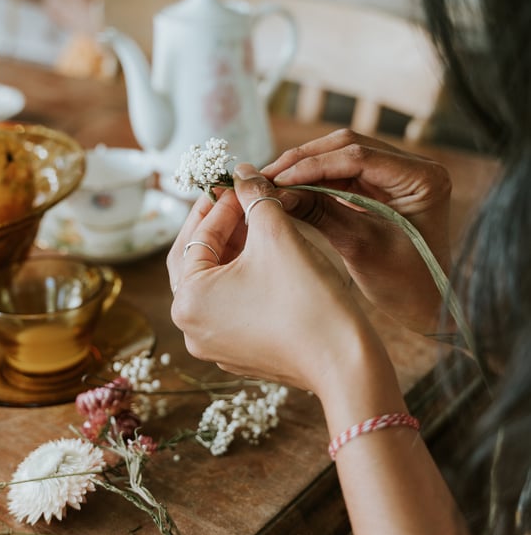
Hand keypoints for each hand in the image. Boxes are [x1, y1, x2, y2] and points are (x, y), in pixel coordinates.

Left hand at [167, 164, 394, 404]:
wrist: (345, 362)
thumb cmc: (308, 299)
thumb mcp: (277, 235)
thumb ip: (255, 197)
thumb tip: (243, 172)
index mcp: (189, 299)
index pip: (197, 235)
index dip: (221, 202)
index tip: (241, 181)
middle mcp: (191, 327)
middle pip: (198, 260)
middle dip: (220, 225)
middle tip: (241, 198)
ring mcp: (214, 345)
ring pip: (216, 282)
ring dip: (233, 250)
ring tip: (257, 223)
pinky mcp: (239, 353)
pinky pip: (232, 305)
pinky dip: (244, 278)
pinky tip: (268, 258)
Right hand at [263, 129, 452, 333]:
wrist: (426, 305)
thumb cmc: (404, 283)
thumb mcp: (359, 246)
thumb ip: (319, 212)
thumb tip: (275, 192)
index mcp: (422, 178)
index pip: (358, 157)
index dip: (313, 165)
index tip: (277, 179)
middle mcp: (413, 166)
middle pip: (348, 146)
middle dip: (304, 160)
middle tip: (266, 176)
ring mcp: (397, 173)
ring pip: (340, 155)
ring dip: (305, 167)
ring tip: (271, 181)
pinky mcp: (381, 184)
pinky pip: (341, 172)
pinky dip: (314, 179)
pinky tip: (288, 187)